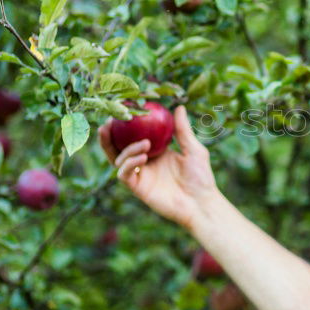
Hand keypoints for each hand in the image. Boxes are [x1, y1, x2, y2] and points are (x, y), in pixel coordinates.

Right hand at [98, 105, 219, 229]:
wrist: (201, 202)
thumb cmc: (200, 177)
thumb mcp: (193, 149)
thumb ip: (183, 130)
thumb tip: (179, 107)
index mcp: (154, 152)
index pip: (133, 137)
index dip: (123, 126)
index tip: (121, 112)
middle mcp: (143, 163)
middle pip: (117, 148)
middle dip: (108, 137)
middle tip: (108, 124)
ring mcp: (140, 176)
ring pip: (118, 160)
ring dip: (127, 149)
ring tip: (144, 143)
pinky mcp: (138, 188)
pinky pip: (124, 174)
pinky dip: (129, 164)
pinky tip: (143, 157)